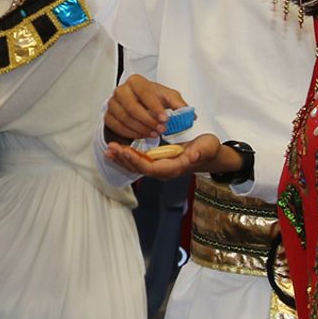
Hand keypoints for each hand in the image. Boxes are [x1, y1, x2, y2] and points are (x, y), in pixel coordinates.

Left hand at [103, 133, 225, 180]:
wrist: (208, 154)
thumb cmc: (207, 149)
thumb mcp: (207, 147)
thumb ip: (200, 152)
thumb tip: (192, 156)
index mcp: (173, 168)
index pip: (151, 168)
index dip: (136, 160)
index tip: (125, 150)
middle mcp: (163, 171)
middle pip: (139, 168)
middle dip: (124, 159)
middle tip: (111, 148)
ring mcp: (159, 168)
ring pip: (136, 166)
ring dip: (122, 159)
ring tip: (109, 150)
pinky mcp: (156, 163)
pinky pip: (138, 161)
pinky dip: (126, 156)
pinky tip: (116, 150)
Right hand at [104, 73, 185, 143]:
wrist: (137, 102)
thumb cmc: (152, 98)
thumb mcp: (168, 97)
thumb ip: (179, 105)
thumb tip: (190, 116)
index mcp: (136, 81)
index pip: (144, 92)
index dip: (155, 107)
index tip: (164, 119)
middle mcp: (121, 90)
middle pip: (132, 107)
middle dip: (148, 121)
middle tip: (161, 130)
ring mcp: (112, 103)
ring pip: (124, 118)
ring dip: (140, 129)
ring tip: (154, 134)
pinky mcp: (108, 116)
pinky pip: (117, 127)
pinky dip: (130, 133)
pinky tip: (142, 135)